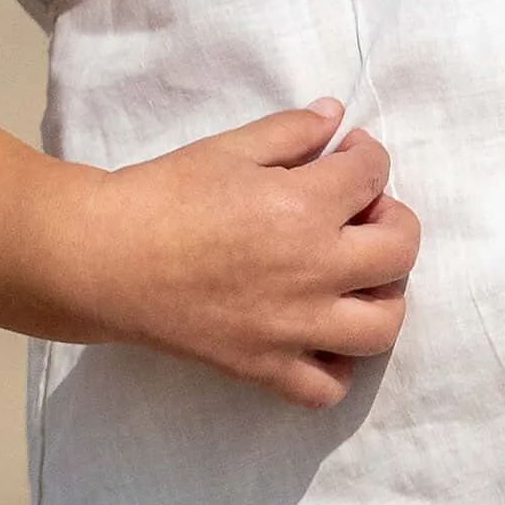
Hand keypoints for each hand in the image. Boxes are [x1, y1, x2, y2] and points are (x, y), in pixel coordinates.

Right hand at [71, 100, 418, 409]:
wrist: (103, 258)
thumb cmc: (162, 194)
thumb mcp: (230, 148)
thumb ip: (291, 131)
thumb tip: (335, 115)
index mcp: (305, 206)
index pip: (373, 174)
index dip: (367, 155)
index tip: (348, 155)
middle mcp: (313, 269)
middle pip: (400, 252)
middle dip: (395, 222)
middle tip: (365, 214)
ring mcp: (293, 327)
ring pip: (382, 327)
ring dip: (383, 297)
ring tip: (355, 278)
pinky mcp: (265, 368)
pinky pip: (327, 388)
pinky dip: (335, 367)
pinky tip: (320, 337)